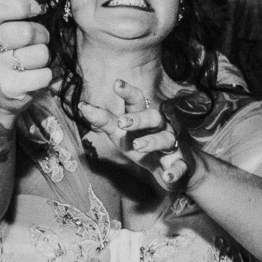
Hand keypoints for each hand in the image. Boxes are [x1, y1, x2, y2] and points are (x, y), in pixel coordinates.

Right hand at [0, 0, 51, 114]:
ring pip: (40, 53)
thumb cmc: (4, 53)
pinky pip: (44, 75)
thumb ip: (15, 13)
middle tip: (38, 40)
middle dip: (41, 34)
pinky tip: (34, 75)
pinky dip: (46, 74)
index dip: (20, 5)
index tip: (37, 9)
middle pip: (26, 32)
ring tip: (34, 60)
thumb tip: (39, 6)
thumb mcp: (0, 28)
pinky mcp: (9, 88)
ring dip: (44, 56)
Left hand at [78, 79, 197, 191]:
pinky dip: (174, 172)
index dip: (128, 92)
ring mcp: (171, 146)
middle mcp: (159, 127)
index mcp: (143, 118)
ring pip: (166, 139)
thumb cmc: (142, 144)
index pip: (137, 101)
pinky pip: (180, 167)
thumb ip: (104, 121)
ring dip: (152, 141)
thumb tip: (82, 106)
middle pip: (153, 117)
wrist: (171, 170)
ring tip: (137, 145)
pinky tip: (167, 177)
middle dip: (139, 118)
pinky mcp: (180, 164)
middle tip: (122, 122)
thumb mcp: (121, 134)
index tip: (116, 84)